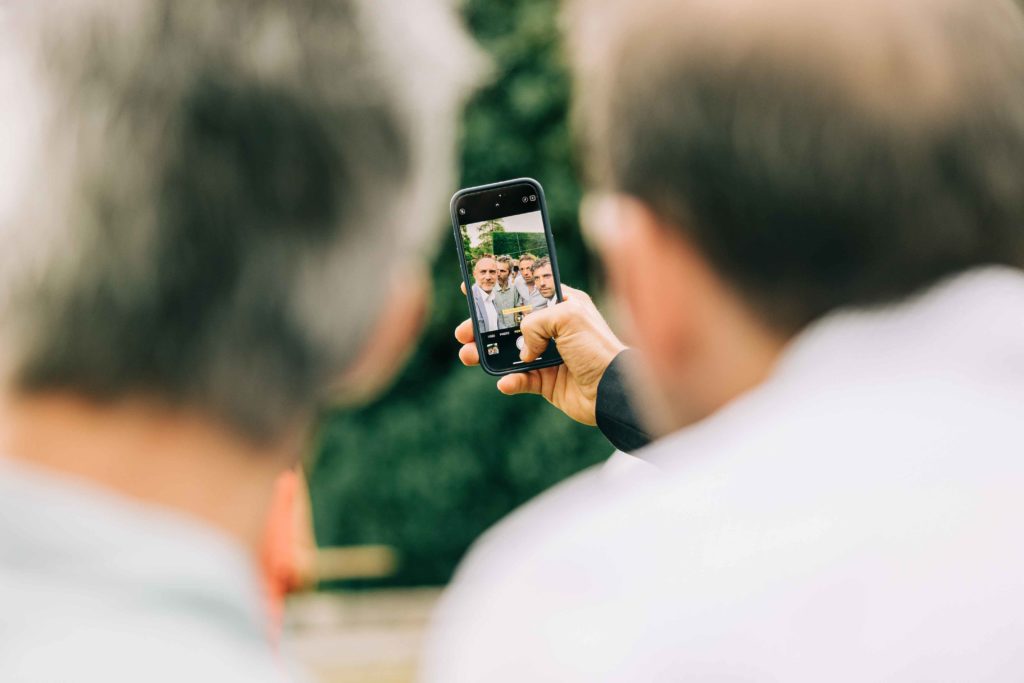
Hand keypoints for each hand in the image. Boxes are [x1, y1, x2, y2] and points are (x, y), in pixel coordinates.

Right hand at [456, 283, 625, 425]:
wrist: (612, 391)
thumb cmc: (598, 348)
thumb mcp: (568, 317)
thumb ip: (535, 321)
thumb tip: (523, 347)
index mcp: (562, 305)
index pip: (525, 293)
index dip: (500, 292)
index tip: (473, 290)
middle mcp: (554, 329)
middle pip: (509, 325)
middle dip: (483, 328)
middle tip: (462, 331)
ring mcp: (549, 356)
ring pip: (509, 353)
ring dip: (487, 354)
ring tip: (469, 355)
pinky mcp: (547, 382)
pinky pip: (521, 380)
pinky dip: (510, 381)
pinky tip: (505, 382)